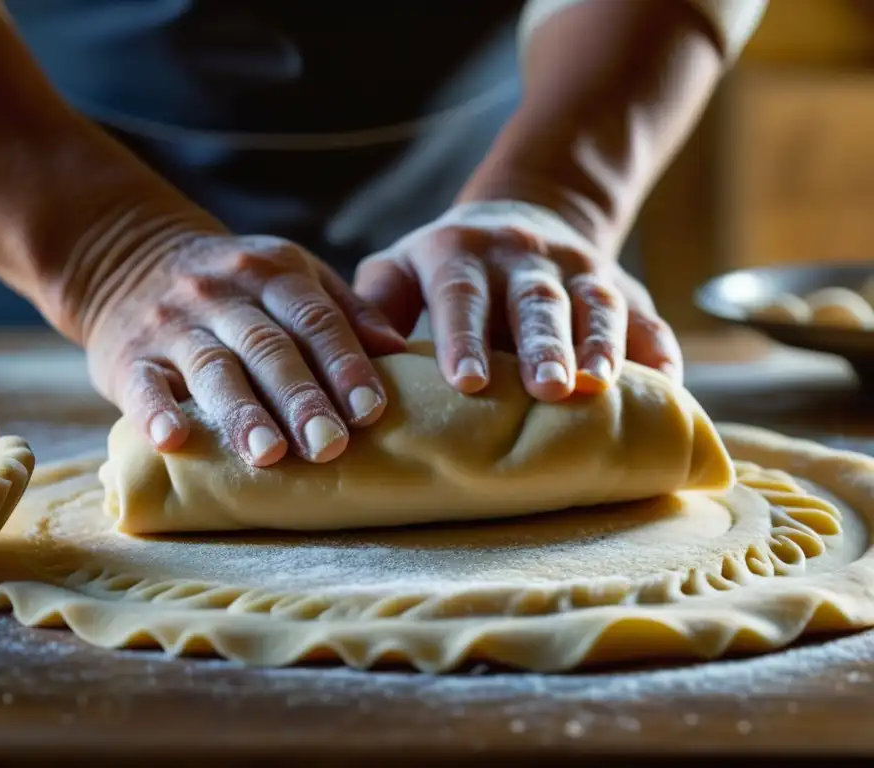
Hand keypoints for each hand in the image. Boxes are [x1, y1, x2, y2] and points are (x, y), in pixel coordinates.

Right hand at [78, 233, 406, 465]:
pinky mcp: (130, 356)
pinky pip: (142, 383)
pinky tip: (172, 440)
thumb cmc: (236, 286)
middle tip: (330, 445)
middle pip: (269, 347)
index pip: (315, 318)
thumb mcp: (291, 275)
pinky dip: (155, 411)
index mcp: (273, 273)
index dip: (344, 363)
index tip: (371, 409)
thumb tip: (401, 351)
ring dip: (242, 412)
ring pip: (213, 366)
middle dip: (301, 398)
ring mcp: (174, 324)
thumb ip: (344, 311)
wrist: (131, 257)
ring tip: (269, 455)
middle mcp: (224, 294)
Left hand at [354, 201, 681, 399]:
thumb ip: (380, 300)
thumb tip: (363, 355)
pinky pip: (645, 316)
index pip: (461, 293)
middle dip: (542, 343)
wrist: (524, 215)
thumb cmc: (446, 264)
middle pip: (534, 300)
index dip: (464, 335)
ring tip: (601, 385)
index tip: (465, 380)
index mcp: (460, 256)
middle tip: (547, 387)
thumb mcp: (403, 265)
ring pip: (593, 304)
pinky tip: (667, 386)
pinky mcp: (620, 287)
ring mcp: (577, 271)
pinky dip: (658, 350)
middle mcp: (522, 259)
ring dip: (600, 343)